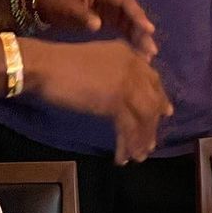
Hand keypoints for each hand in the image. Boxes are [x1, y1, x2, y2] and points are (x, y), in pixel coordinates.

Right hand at [24, 40, 172, 163]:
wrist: (46, 66)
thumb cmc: (62, 63)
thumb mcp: (96, 61)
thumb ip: (114, 72)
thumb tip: (123, 93)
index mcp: (128, 54)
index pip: (152, 79)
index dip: (159, 98)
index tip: (164, 113)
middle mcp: (133, 67)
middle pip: (152, 100)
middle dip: (152, 124)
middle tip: (150, 143)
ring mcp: (126, 84)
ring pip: (144, 116)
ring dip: (141, 139)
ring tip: (138, 157)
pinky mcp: (115, 102)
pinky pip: (128, 128)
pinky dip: (126, 145)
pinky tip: (122, 158)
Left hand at [35, 0, 157, 60]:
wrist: (45, 4)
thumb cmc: (56, 3)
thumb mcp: (67, 9)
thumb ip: (83, 16)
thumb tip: (98, 25)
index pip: (125, 2)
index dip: (137, 16)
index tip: (148, 29)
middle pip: (132, 13)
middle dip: (142, 31)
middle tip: (151, 49)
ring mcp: (111, 6)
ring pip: (130, 22)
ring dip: (139, 37)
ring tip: (148, 55)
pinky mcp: (109, 16)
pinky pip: (124, 27)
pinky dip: (130, 39)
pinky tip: (137, 52)